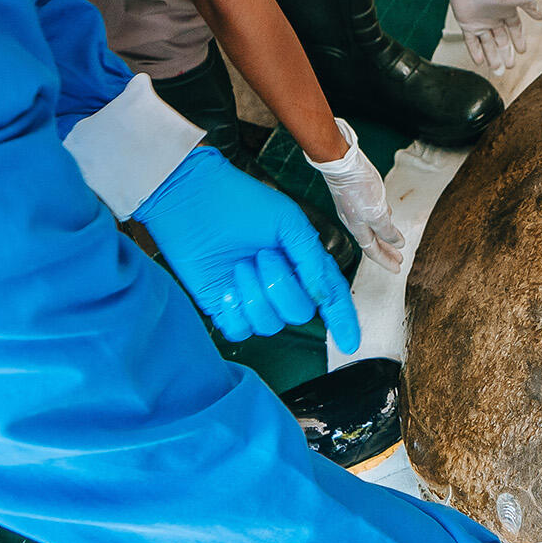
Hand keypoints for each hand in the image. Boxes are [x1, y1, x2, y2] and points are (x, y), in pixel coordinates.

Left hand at [135, 147, 360, 349]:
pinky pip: (240, 330)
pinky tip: (227, 287)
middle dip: (282, 287)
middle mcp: (281, 285)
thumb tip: (323, 298)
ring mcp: (253, 297)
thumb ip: (312, 262)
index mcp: (302, 264)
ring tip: (240, 265)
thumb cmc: (240, 202)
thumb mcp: (289, 223)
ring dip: (256, 295)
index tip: (349, 343)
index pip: (330, 298)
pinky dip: (235, 311)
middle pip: (300, 313)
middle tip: (263, 256)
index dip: (342, 321)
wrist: (192, 198)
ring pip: (270, 325)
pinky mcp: (224, 306)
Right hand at [307, 119, 405, 272]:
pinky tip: (387, 216)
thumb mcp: (376, 212)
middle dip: (386, 251)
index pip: (372, 250)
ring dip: (385, 236)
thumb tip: (396, 243)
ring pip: (372, 227)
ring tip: (396, 243)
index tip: (397, 268)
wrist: (341, 163)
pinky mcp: (356, 196)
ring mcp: (354, 208)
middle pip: (372, 241)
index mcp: (358, 227)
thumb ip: (386, 230)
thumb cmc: (356, 187)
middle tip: (399, 259)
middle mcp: (354, 221)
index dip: (385, 260)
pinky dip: (381, 219)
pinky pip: (371, 213)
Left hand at [447, 0, 541, 72]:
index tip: (522, 51)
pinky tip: (481, 62)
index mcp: (506, 11)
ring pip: (487, 44)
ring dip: (492, 57)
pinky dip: (475, 52)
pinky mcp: (466, 24)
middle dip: (505, 53)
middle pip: (501, 40)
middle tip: (509, 66)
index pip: (514, 29)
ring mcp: (480, 22)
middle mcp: (493, 18)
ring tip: (497, 70)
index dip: (518, 40)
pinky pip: (471, 42)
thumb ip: (531, 7)